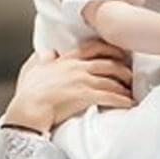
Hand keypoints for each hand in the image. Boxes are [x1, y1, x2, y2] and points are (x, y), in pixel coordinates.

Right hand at [4, 41, 133, 132]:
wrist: (27, 110)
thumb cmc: (27, 93)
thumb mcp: (32, 69)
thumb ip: (42, 59)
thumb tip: (47, 53)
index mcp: (66, 60)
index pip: (93, 48)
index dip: (110, 49)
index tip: (119, 53)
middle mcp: (77, 68)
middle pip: (108, 64)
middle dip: (123, 69)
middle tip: (131, 74)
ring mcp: (82, 82)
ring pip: (111, 80)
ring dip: (125, 87)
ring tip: (132, 92)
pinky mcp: (85, 97)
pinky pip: (110, 97)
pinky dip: (122, 100)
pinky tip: (129, 103)